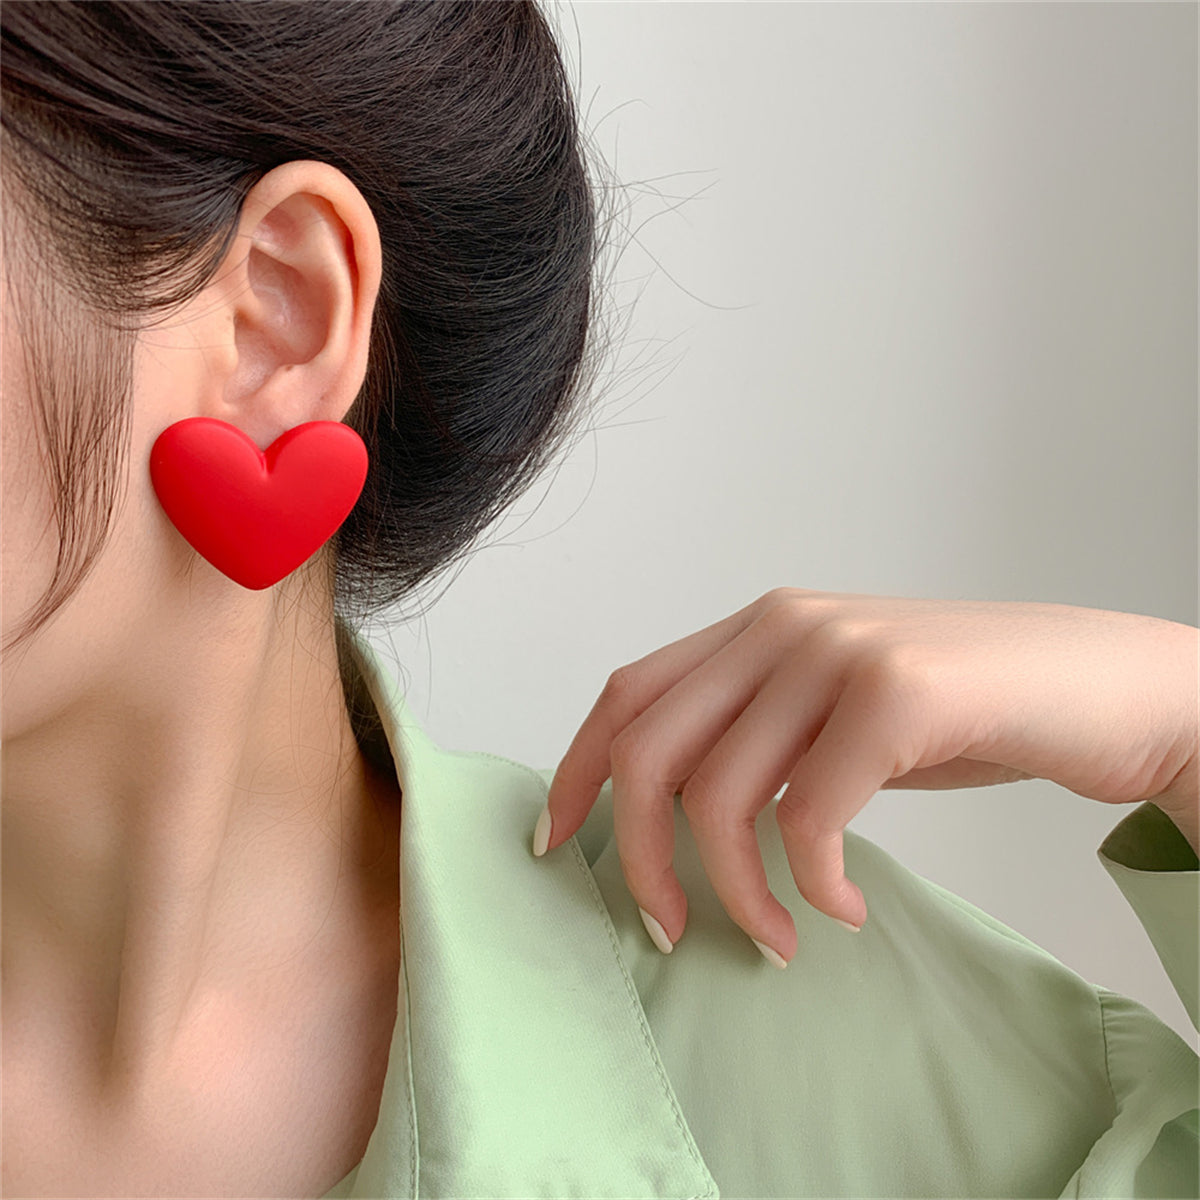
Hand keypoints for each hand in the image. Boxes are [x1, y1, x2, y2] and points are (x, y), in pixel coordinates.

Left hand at [535, 589, 1198, 964]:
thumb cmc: (968, 710)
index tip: (555, 842)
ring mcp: (837, 652)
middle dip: (638, 856)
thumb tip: (675, 821)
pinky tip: (845, 911)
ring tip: (778, 939)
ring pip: (720, 793)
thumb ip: (763, 739)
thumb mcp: (838, 713)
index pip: (629, 692)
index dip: (576, 769)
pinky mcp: (895, 692)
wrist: (1105, 686)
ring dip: (737, 891)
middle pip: (651, 750)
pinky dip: (813, 885)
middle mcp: (783, 626)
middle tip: (668, 929)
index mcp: (759, 628)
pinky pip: (809, 816)